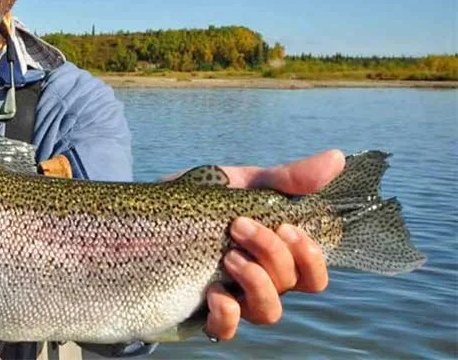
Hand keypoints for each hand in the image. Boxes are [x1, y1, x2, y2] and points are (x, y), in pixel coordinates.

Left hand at [203, 149, 344, 340]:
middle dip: (271, 254)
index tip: (286, 227)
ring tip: (228, 257)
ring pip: (267, 312)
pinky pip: (225, 330)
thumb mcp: (243, 182)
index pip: (313, 275)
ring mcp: (234, 298)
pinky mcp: (203, 312)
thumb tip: (337, 157)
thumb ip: (286, 178)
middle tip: (239, 226)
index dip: (310, 257)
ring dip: (256, 282)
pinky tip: (213, 292)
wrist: (150, 211)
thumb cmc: (202, 199)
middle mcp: (260, 281)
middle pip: (290, 285)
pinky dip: (227, 315)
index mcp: (275, 254)